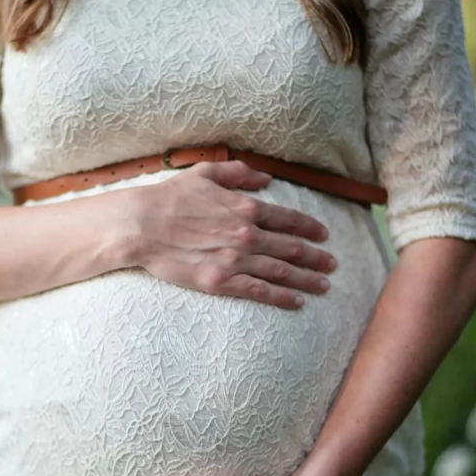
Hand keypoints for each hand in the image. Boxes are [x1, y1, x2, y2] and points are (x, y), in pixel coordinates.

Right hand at [126, 160, 337, 309]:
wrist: (143, 225)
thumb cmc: (169, 198)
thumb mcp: (205, 173)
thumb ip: (238, 173)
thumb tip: (265, 178)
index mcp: (245, 208)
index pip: (288, 220)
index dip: (310, 228)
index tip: (324, 235)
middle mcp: (247, 234)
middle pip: (292, 248)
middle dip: (316, 257)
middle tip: (333, 264)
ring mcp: (236, 260)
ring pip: (282, 271)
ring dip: (307, 279)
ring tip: (324, 286)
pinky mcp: (222, 281)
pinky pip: (260, 291)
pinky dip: (282, 296)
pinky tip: (297, 301)